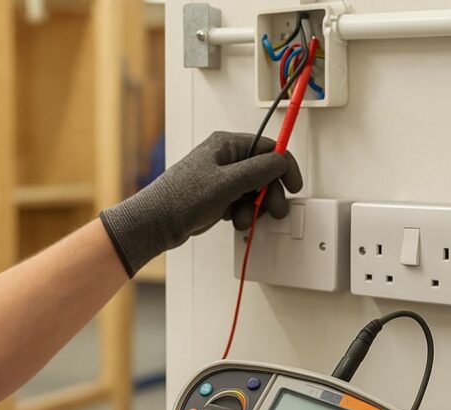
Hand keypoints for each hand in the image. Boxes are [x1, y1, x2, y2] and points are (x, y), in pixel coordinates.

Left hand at [99, 131, 301, 275]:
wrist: (156, 222)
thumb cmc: (181, 199)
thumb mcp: (228, 182)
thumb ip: (259, 170)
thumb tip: (281, 161)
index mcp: (226, 145)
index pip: (268, 149)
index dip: (284, 167)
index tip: (294, 186)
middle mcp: (224, 158)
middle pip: (263, 171)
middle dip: (269, 193)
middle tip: (273, 210)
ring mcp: (220, 177)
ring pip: (253, 189)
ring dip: (254, 206)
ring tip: (243, 218)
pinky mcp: (216, 195)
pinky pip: (241, 201)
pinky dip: (242, 212)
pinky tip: (233, 219)